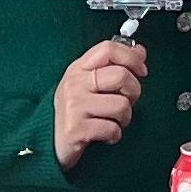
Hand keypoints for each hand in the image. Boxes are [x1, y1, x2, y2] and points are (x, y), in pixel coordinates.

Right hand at [54, 38, 146, 168]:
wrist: (49, 142)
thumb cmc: (75, 112)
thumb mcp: (89, 83)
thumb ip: (113, 66)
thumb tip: (140, 51)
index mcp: (79, 68)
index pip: (108, 49)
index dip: (131, 57)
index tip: (141, 71)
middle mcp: (74, 83)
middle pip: (121, 75)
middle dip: (134, 92)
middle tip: (126, 102)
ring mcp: (74, 105)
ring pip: (121, 105)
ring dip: (124, 118)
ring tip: (113, 121)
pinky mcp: (76, 128)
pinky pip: (113, 128)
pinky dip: (115, 135)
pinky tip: (105, 135)